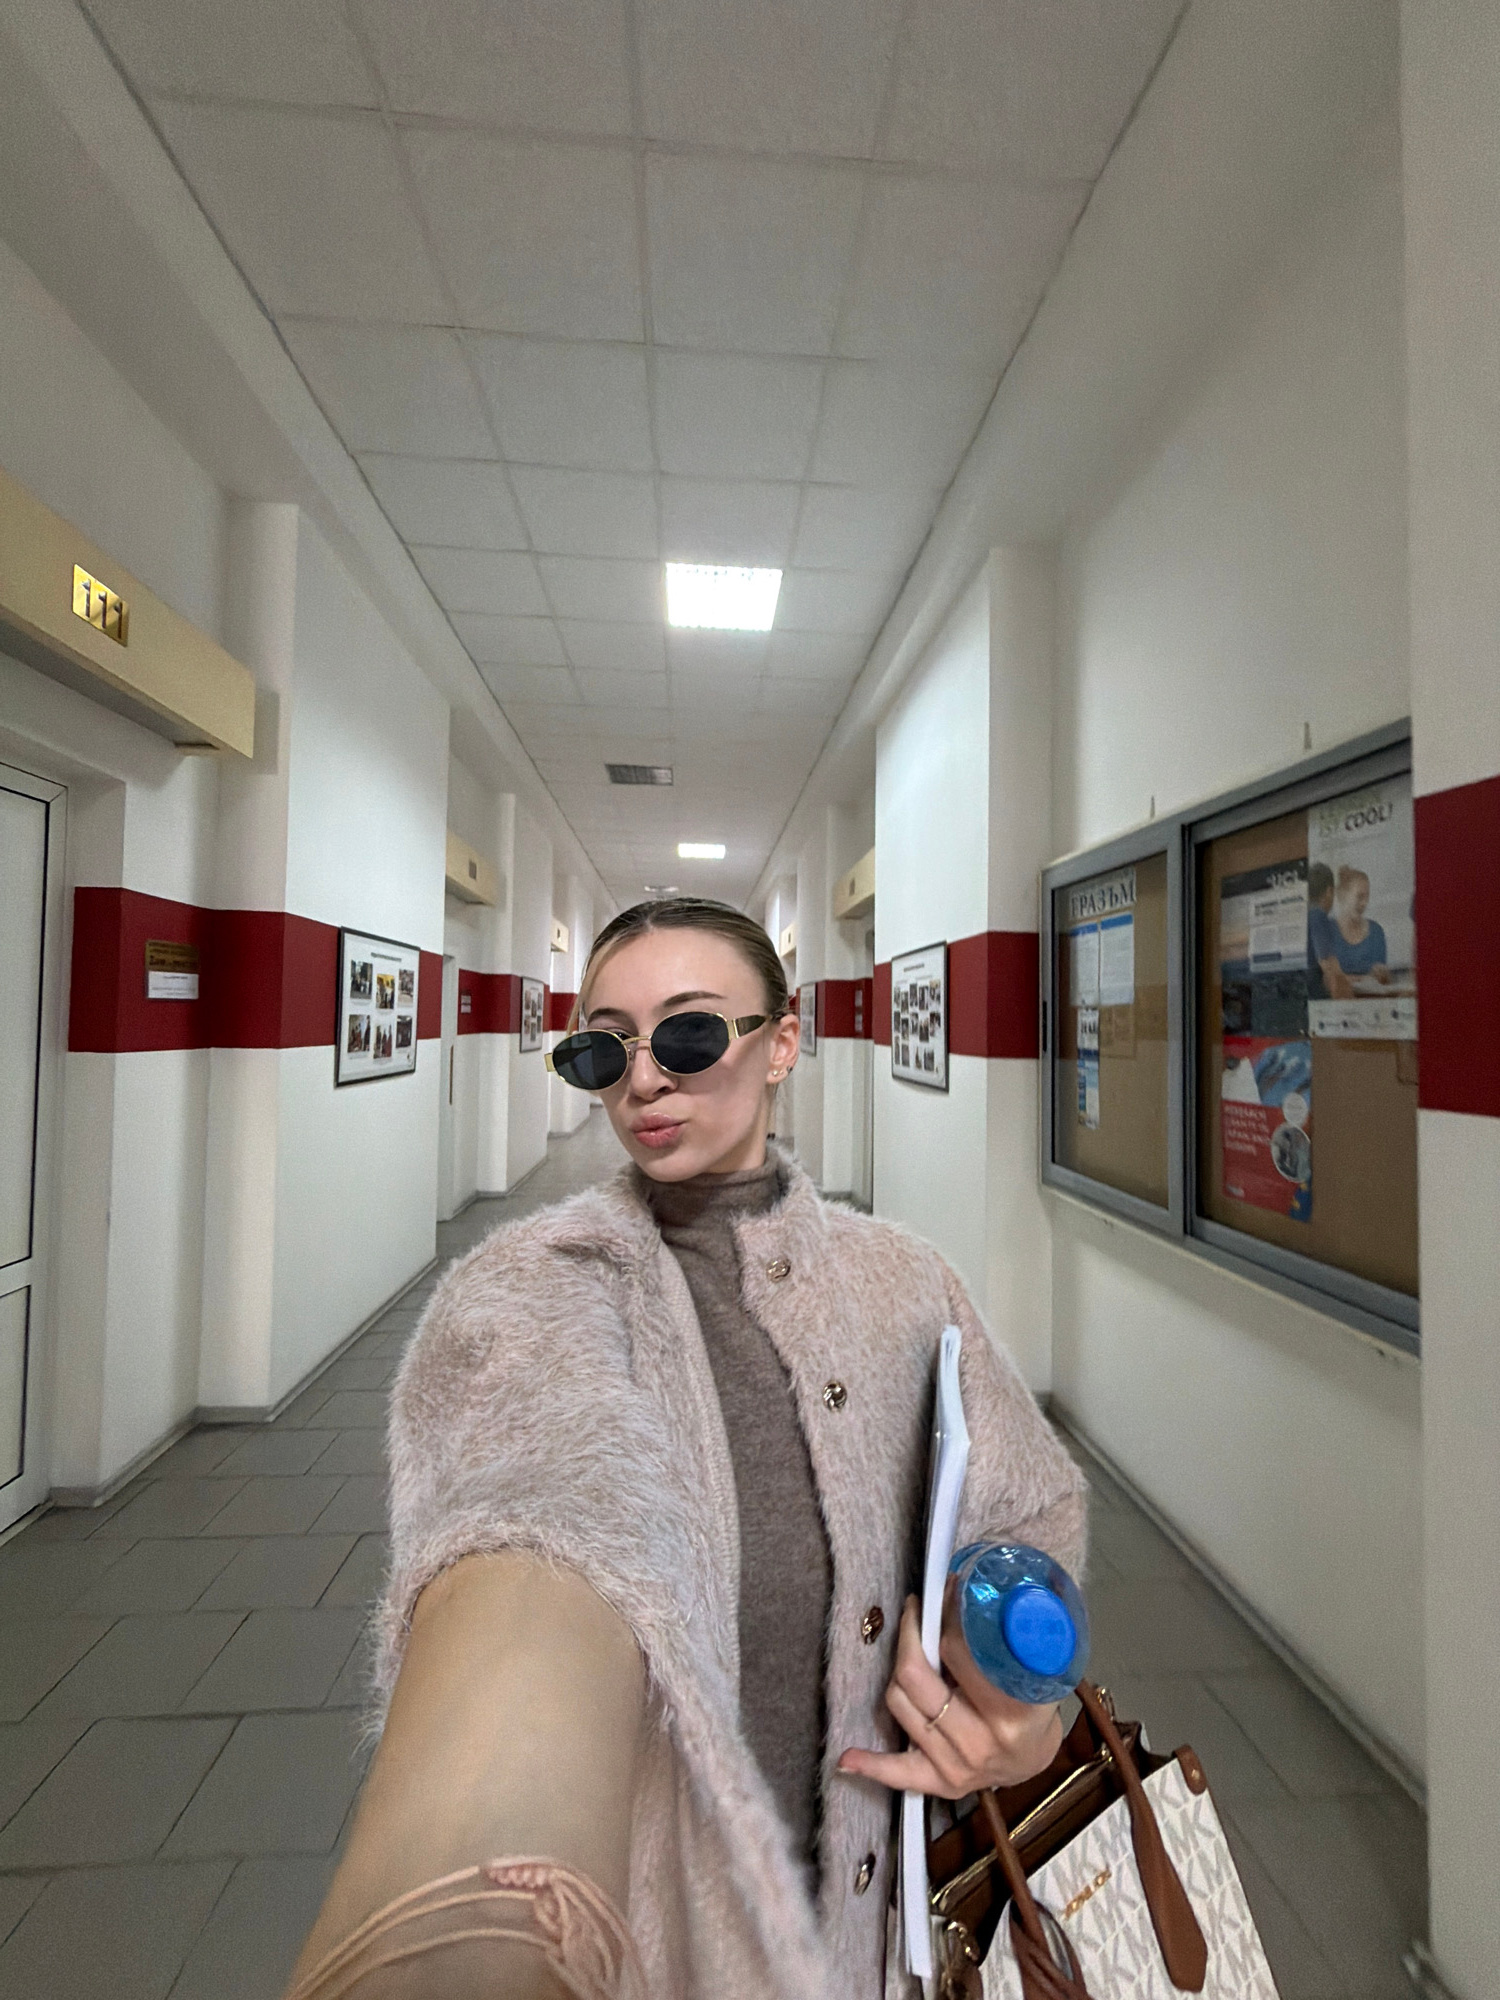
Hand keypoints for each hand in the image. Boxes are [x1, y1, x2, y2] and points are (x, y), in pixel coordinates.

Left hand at [836, 1587, 1062, 1799]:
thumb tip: (957, 1585)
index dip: (943, 1614)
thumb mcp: (1032, 1667)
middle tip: (917, 1612)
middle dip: (911, 1636)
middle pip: (915, 1677)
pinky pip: (897, 1773)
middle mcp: (979, 1743)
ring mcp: (956, 1767)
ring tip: (911, 1650)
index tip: (942, 1591)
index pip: (956, 1652)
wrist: (1034, 1757)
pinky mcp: (939, 1783)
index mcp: (1009, 1712)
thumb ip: (1001, 1634)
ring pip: (899, 1704)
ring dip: (898, 1672)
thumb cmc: (1033, 1703)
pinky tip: (846, 1758)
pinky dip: (871, 1765)